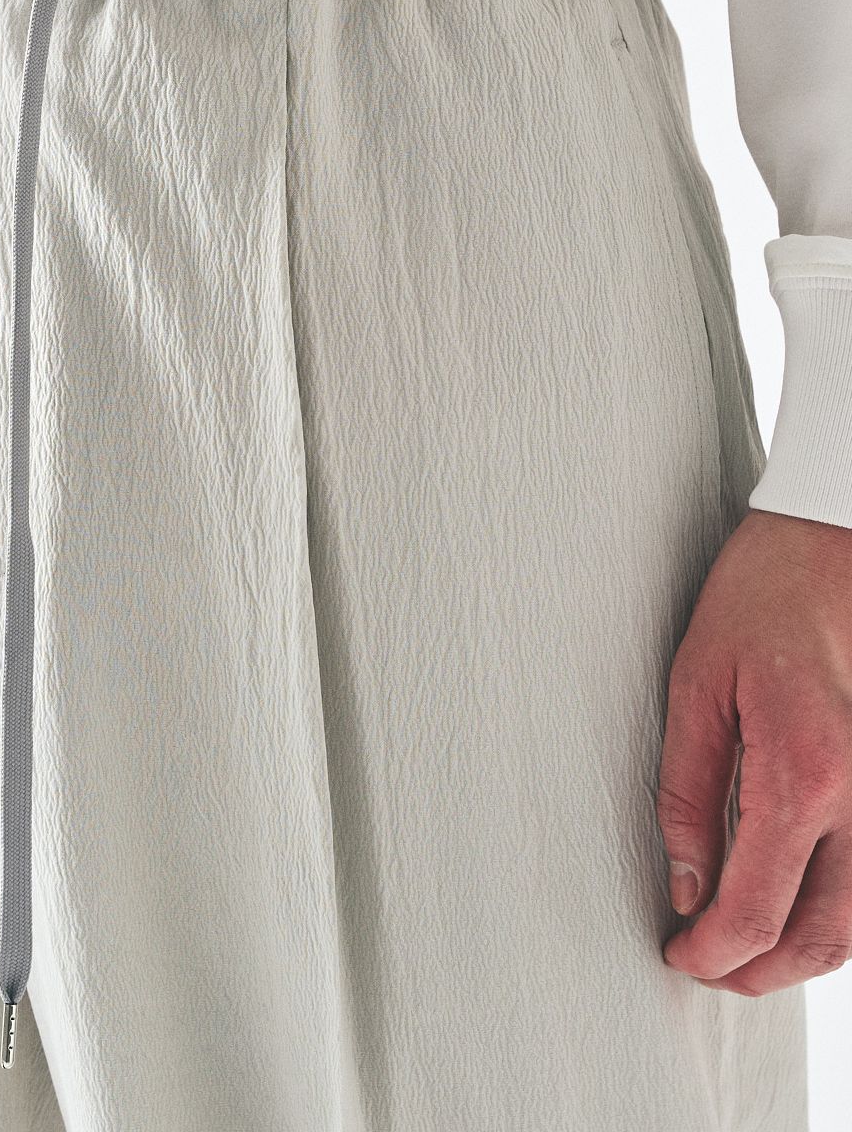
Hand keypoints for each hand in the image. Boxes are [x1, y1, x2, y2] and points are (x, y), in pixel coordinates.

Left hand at [658, 506, 851, 993]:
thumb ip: (687, 794)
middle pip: (822, 936)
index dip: (714, 949)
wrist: (830, 544)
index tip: (680, 954)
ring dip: (806, 951)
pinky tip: (798, 904)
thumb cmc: (761, 598)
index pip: (757, 907)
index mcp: (804, 773)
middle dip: (761, 971)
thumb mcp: (695, 688)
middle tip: (709, 968)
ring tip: (747, 950)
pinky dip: (841, 912)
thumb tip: (685, 881)